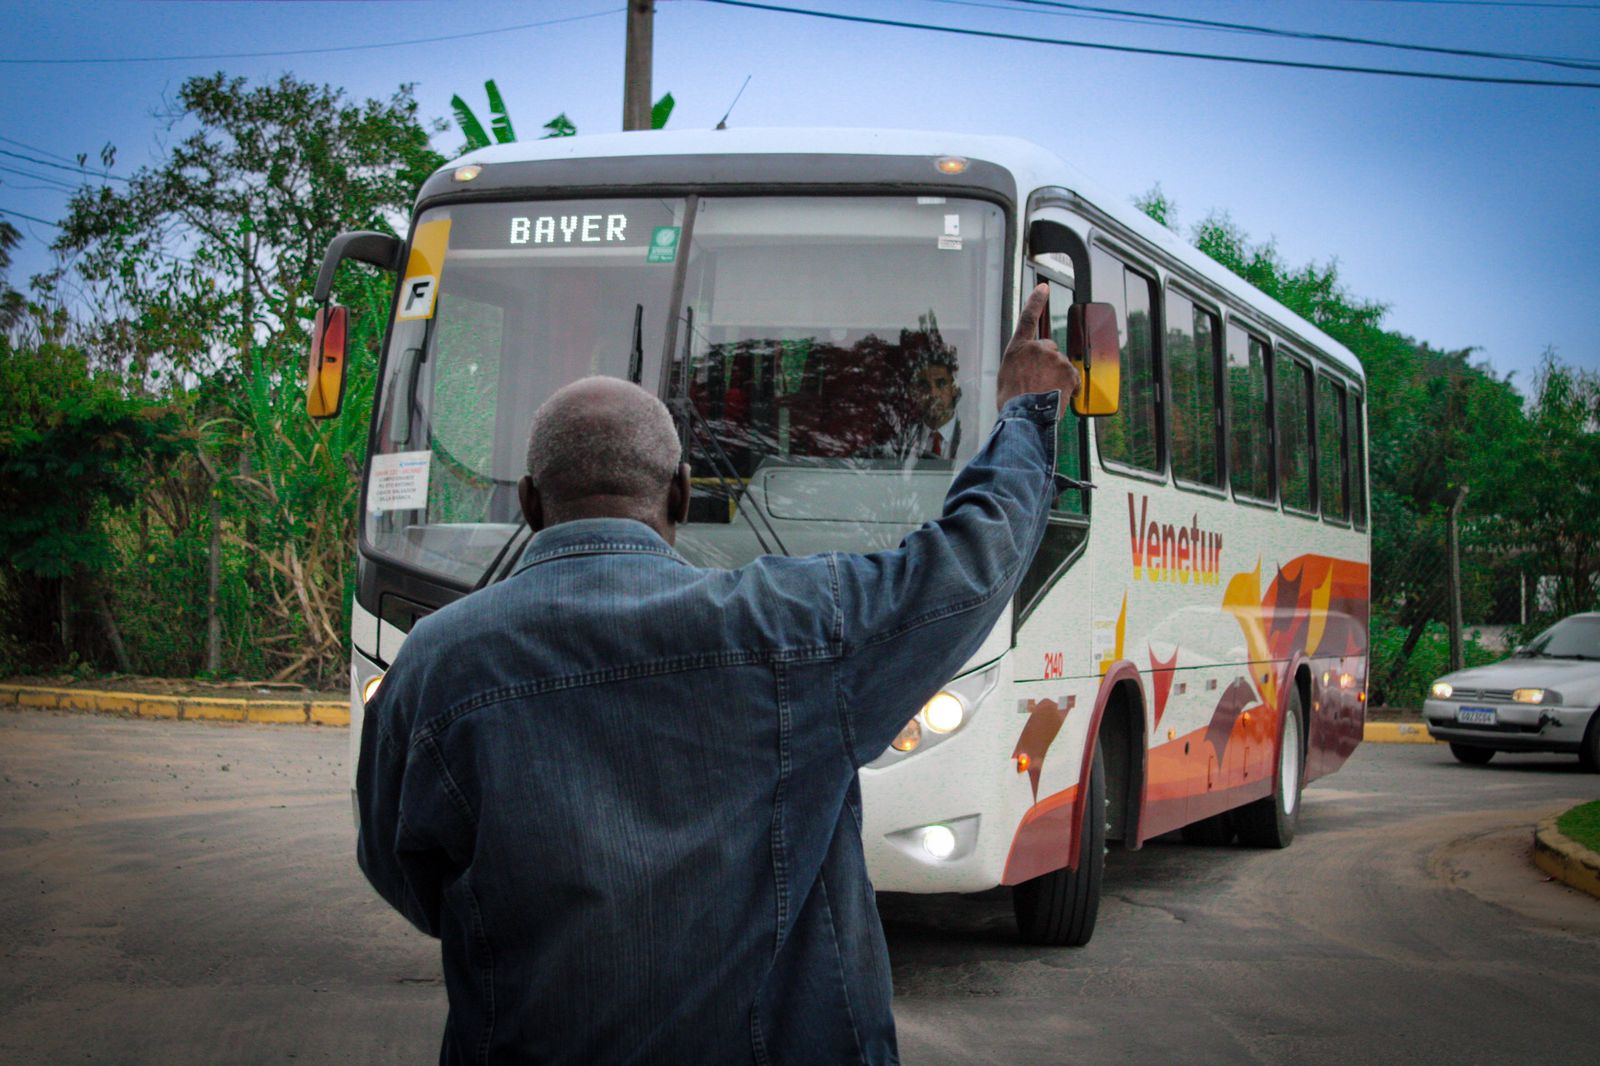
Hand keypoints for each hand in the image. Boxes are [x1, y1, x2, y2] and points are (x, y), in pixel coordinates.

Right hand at [995, 282, 1079, 418]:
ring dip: (1056, 378)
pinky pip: (1073, 379)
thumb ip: (1019, 364)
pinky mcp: (1068, 371)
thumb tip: (1027, 369)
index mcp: (1018, 348)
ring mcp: (1054, 358)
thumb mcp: (1006, 377)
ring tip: (1044, 394)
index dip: (1036, 301)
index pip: (1027, 318)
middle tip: (1038, 384)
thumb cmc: (1012, 401)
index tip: (1043, 287)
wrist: (1024, 416)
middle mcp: (1037, 348)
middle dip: (1047, 364)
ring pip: (1060, 365)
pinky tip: (1058, 397)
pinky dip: (1069, 388)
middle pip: (1049, 350)